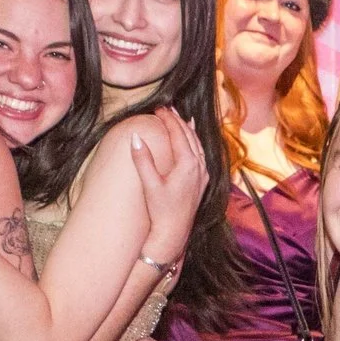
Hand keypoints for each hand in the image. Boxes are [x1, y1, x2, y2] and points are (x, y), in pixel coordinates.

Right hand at [133, 108, 209, 256]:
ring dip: (188, 129)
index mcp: (187, 164)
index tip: (158, 108)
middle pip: (189, 135)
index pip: (178, 133)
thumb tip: (136, 137)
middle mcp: (199, 166)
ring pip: (197, 144)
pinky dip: (195, 142)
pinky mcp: (203, 181)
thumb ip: (143, 159)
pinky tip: (192, 140)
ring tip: (180, 117)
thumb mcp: (150, 184)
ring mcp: (203, 173)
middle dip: (178, 120)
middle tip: (166, 108)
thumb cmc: (161, 210)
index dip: (168, 119)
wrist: (175, 232)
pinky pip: (201, 154)